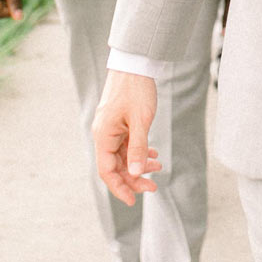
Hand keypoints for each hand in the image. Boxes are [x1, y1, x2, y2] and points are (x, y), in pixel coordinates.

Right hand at [93, 70, 160, 205]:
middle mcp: (104, 134)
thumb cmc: (136, 88)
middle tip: (153, 186)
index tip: (134, 200)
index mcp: (103, 136)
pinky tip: (152, 152)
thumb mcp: (141, 120)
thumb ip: (138, 148)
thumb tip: (137, 173)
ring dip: (139, 163)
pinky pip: (126, 143)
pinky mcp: (119, 121)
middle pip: (116, 165)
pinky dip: (138, 150)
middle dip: (134, 177)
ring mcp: (111, 127)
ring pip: (122, 155)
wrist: (135, 62)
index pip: (107, 171)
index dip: (120, 188)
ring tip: (158, 166)